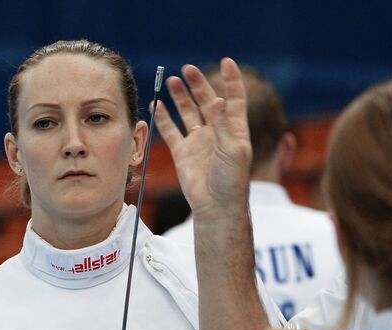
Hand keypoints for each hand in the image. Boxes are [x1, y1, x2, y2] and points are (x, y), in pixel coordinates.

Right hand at [154, 58, 251, 218]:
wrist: (216, 206)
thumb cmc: (232, 180)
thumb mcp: (232, 149)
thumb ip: (222, 124)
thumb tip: (215, 100)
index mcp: (233, 129)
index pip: (234, 98)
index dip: (231, 80)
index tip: (226, 62)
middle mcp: (215, 132)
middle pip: (207, 101)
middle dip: (198, 84)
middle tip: (188, 70)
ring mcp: (198, 142)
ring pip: (188, 113)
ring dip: (181, 97)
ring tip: (173, 81)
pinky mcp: (183, 153)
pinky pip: (171, 131)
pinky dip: (163, 118)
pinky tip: (157, 104)